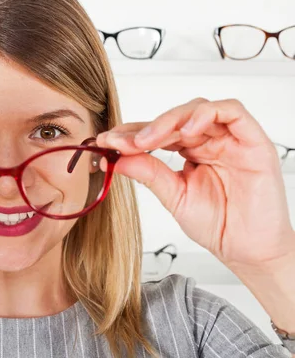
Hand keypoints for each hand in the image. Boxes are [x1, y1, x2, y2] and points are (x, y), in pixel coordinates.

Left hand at [95, 97, 294, 269]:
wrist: (247, 250)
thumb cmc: (217, 224)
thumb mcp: (173, 196)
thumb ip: (149, 173)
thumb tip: (116, 157)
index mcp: (190, 151)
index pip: (158, 133)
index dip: (131, 134)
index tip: (105, 142)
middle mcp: (210, 140)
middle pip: (174, 119)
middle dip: (143, 129)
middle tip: (120, 142)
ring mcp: (231, 139)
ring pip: (197, 109)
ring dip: (168, 121)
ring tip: (147, 141)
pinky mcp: (253, 140)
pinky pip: (231, 111)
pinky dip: (205, 115)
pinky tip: (185, 133)